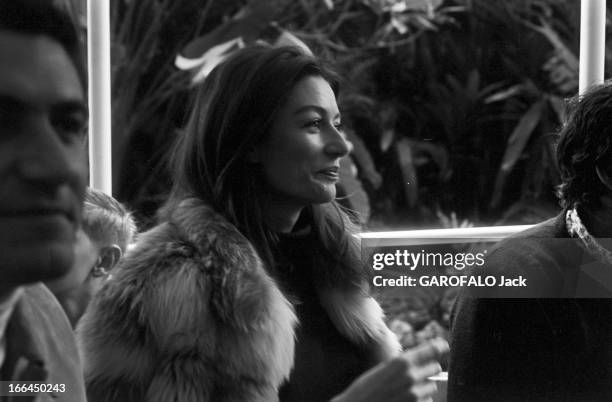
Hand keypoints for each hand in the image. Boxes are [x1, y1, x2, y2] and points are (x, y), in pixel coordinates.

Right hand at [331, 338, 447, 401]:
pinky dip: (419, 401)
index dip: (439, 347)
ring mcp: (415, 394)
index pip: (432, 349)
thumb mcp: (383, 370)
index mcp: (402, 361)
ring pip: (432, 387)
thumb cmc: (366, 389)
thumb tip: (423, 362)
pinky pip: (426, 401)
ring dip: (424, 388)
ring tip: (405, 391)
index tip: (443, 346)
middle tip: (415, 373)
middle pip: (435, 368)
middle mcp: (411, 376)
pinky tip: (404, 400)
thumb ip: (403, 365)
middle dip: (427, 370)